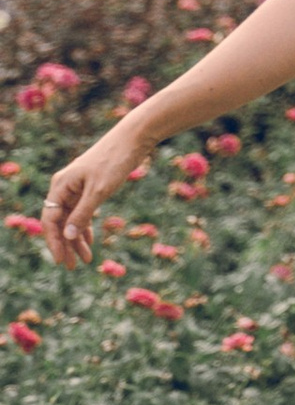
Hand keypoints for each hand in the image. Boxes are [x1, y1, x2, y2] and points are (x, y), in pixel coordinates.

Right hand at [43, 119, 156, 270]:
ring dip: (76, 239)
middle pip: (59, 222)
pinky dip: (85, 226)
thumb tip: (67, 236)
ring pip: (72, 219)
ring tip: (85, 259)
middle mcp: (65, 186)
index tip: (62, 261)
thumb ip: (83, 214)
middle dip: (65, 245)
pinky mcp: (90, 186)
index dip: (54, 242)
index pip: (51, 220)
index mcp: (61, 185)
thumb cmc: (115, 161)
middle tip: (73, 267)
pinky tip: (90, 242)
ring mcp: (77, 187)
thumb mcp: (99, 191)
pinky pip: (83, 211)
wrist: (134, 138)